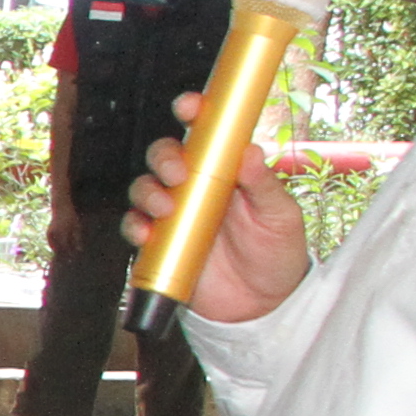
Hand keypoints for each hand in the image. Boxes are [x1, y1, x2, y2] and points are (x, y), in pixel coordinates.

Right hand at [125, 89, 307, 324]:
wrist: (263, 309)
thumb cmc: (277, 254)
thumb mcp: (281, 218)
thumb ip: (264, 185)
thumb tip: (249, 151)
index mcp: (227, 172)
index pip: (206, 135)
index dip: (194, 114)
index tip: (189, 107)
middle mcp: (197, 188)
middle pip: (165, 157)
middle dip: (163, 158)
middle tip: (178, 175)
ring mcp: (176, 216)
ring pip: (144, 189)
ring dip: (147, 192)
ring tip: (164, 209)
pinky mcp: (160, 246)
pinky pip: (135, 229)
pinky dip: (134, 227)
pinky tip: (147, 233)